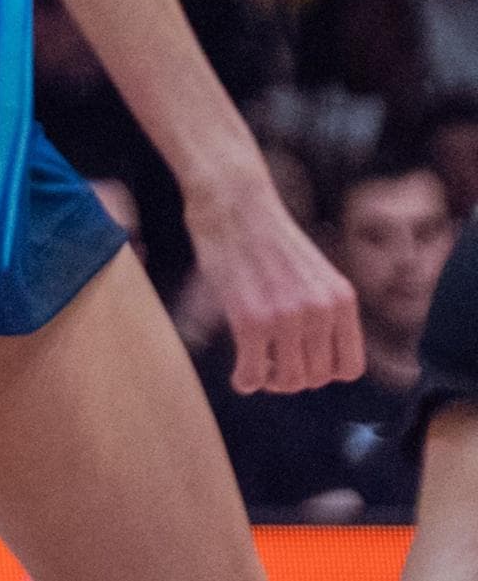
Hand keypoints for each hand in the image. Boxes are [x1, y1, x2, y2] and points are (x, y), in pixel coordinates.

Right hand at [186, 162, 361, 393]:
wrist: (233, 201)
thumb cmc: (265, 233)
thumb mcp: (313, 271)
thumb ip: (321, 307)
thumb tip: (313, 351)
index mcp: (341, 299)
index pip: (349, 367)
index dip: (324, 373)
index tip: (300, 361)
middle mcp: (320, 310)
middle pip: (317, 378)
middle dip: (292, 378)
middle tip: (270, 365)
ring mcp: (286, 316)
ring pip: (289, 381)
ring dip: (269, 381)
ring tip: (255, 367)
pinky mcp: (249, 318)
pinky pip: (253, 371)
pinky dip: (244, 380)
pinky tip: (238, 375)